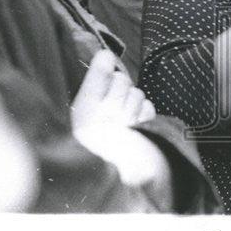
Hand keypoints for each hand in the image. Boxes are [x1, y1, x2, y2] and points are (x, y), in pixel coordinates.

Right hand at [71, 50, 164, 186]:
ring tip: (122, 119)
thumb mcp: (86, 112)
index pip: (99, 73)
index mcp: (83, 111)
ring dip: (132, 102)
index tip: (105, 57)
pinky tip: (134, 125)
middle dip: (120, 86)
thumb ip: (96, 83)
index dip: (104, 62)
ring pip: (136, 92)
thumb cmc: (96, 141)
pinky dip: (143, 113)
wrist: (119, 175)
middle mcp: (104, 116)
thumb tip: (106, 54)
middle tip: (112, 104)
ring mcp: (126, 123)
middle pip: (121, 79)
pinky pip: (147, 106)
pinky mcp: (144, 130)